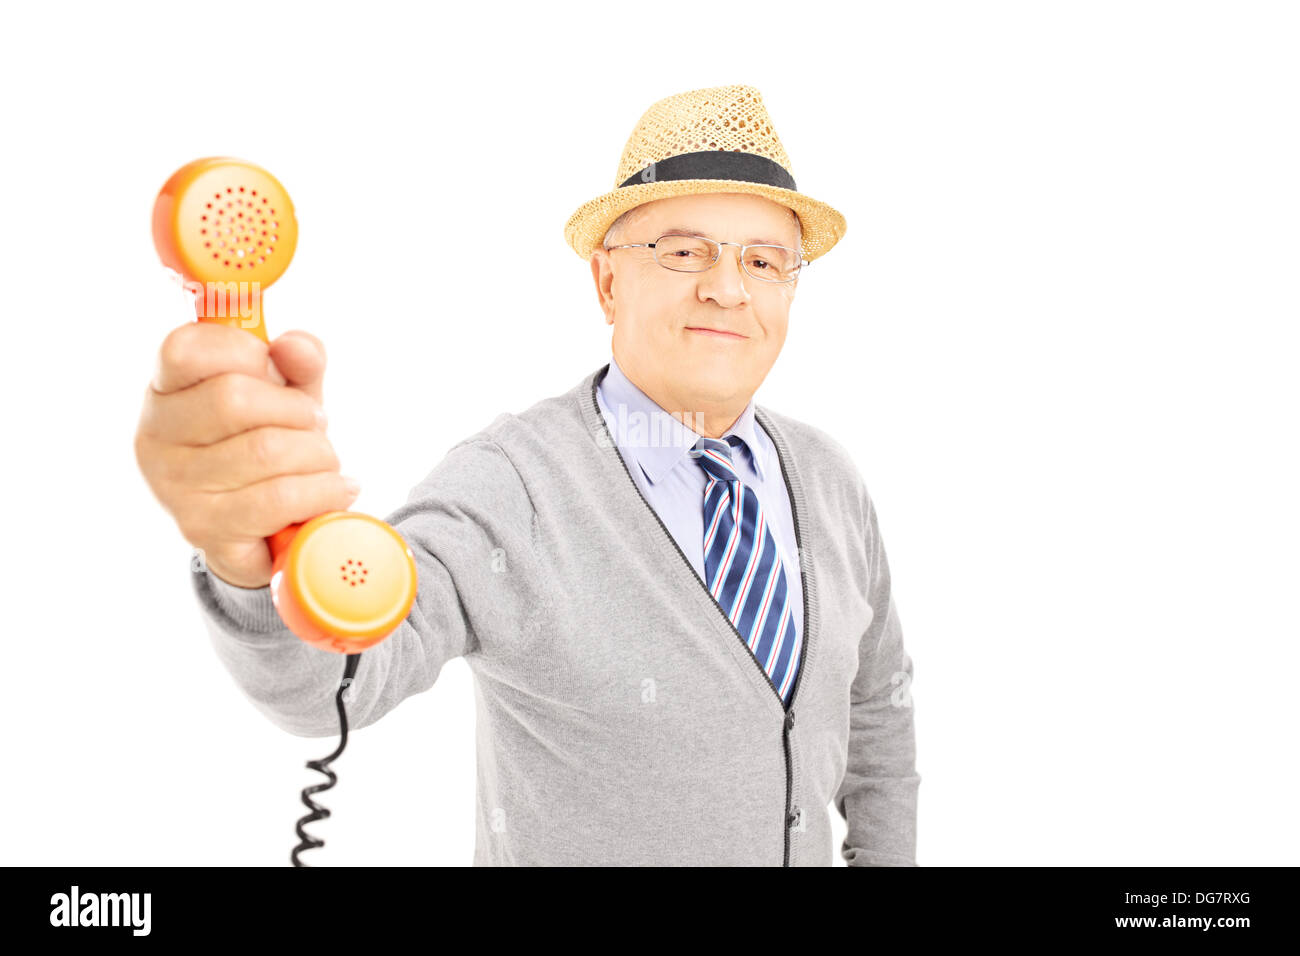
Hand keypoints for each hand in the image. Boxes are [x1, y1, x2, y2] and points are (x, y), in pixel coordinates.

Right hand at [134, 322, 359, 587]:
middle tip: (315, 425)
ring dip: (318, 455)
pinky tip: (334, 490)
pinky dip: (323, 492)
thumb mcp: (288, 392)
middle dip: (298, 411)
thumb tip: (295, 346)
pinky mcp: (205, 530)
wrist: (266, 526)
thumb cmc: (271, 442)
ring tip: (325, 463)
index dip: (246, 352)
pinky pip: (278, 500)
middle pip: (234, 400)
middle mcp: (156, 438)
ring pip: (265, 451)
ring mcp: (175, 488)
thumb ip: (298, 361)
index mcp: (166, 390)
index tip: (274, 370)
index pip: (186, 349)